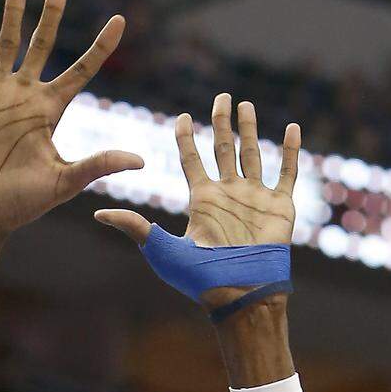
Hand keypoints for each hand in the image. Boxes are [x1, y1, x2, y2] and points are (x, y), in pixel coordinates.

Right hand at [0, 0, 141, 273]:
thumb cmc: (19, 206)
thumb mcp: (63, 182)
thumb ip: (98, 165)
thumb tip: (140, 160)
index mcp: (50, 111)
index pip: (81, 71)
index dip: (100, 47)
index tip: (119, 21)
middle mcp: (24, 97)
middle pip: (43, 44)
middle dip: (52, 12)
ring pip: (6, 42)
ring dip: (12, 12)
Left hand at [97, 94, 298, 304]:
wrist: (240, 293)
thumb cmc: (201, 277)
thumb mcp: (162, 250)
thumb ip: (134, 227)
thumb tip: (98, 213)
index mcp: (202, 200)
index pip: (191, 160)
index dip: (186, 138)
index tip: (182, 117)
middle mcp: (228, 194)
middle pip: (223, 149)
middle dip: (222, 123)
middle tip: (222, 97)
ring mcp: (254, 198)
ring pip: (253, 154)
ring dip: (250, 130)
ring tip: (246, 106)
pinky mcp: (280, 207)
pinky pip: (287, 173)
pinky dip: (291, 151)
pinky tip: (292, 128)